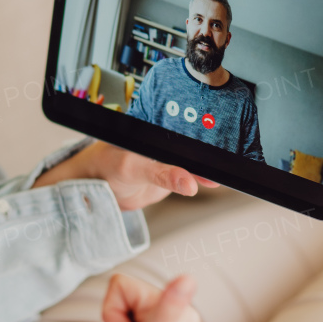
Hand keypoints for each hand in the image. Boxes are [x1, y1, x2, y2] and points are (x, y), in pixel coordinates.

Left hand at [31, 141, 218, 209]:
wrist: (92, 191)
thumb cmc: (104, 166)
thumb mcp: (134, 168)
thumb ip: (162, 175)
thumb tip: (190, 182)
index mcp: (156, 131)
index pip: (185, 130)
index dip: (205, 135)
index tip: (223, 146)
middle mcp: (164, 142)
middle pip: (194, 146)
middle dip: (212, 153)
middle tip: (231, 163)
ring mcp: (167, 160)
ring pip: (194, 163)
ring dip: (209, 169)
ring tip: (225, 175)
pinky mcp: (168, 179)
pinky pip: (189, 178)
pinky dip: (202, 181)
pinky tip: (214, 182)